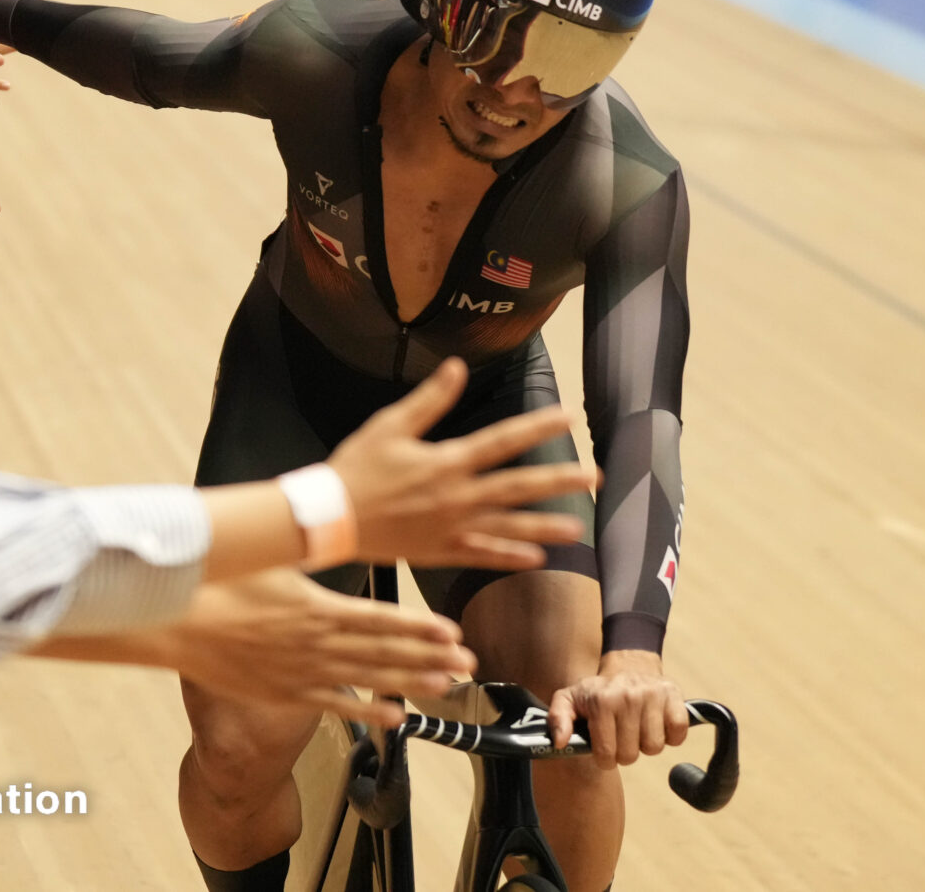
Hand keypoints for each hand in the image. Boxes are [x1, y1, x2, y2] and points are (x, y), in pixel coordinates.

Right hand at [72, 570, 472, 728]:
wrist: (178, 625)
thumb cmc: (222, 585)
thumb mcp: (273, 558)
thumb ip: (306, 551)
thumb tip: (328, 521)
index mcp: (319, 607)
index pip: (382, 618)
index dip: (420, 627)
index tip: (451, 631)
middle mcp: (319, 644)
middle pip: (386, 652)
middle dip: (430, 657)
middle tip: (467, 662)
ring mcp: (304, 673)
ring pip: (369, 680)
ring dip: (410, 682)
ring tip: (446, 686)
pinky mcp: (286, 693)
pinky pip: (336, 705)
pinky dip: (367, 711)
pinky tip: (396, 717)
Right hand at [326, 358, 595, 569]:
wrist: (331, 518)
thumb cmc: (357, 468)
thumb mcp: (390, 425)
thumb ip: (430, 399)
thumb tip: (458, 367)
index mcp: (447, 461)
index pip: (503, 440)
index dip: (537, 426)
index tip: (569, 416)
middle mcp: (457, 496)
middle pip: (518, 486)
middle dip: (558, 480)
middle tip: (593, 477)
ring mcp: (452, 528)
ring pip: (508, 526)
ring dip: (544, 525)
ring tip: (578, 526)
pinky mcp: (441, 551)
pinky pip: (482, 555)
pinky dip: (508, 557)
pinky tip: (535, 558)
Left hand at [546, 650, 687, 769]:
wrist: (630, 665)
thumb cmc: (599, 691)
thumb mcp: (570, 699)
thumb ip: (557, 719)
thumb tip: (559, 742)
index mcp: (602, 701)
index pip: (607, 755)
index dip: (605, 758)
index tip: (605, 747)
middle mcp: (628, 697)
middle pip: (631, 755)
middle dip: (625, 752)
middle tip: (622, 736)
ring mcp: (654, 696)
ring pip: (654, 747)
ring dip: (646, 745)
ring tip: (639, 729)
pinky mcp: (675, 697)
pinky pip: (678, 734)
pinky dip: (671, 736)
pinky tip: (658, 725)